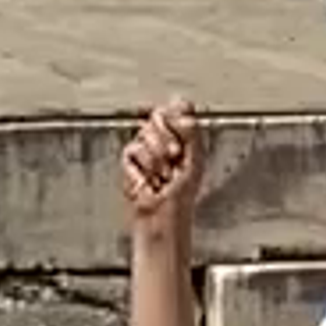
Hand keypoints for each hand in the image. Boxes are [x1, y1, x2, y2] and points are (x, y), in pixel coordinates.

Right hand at [119, 96, 205, 238]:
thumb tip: (183, 108)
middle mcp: (164, 140)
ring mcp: (146, 150)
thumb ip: (192, 132)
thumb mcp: (195, 161)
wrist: (163, 217)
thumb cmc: (182, 198)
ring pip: (145, 132)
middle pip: (158, 115)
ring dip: (157, 154)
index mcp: (184, 138)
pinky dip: (143, 164)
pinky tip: (149, 178)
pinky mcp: (130, 162)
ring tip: (163, 173)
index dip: (176, 108)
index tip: (180, 117)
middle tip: (174, 154)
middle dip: (167, 134)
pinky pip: (133, 149)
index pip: (178, 109)